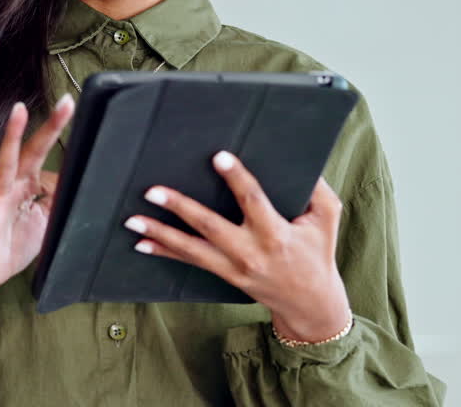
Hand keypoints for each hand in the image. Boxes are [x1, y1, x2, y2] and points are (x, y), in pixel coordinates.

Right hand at [0, 96, 73, 357]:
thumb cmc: (9, 245)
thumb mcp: (45, 223)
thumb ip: (57, 201)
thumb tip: (75, 182)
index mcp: (27, 185)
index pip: (46, 157)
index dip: (59, 139)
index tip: (71, 107)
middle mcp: (11, 186)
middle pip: (31, 150)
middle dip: (47, 127)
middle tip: (66, 102)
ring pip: (6, 164)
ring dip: (12, 137)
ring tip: (18, 111)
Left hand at [123, 151, 351, 342]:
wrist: (310, 303)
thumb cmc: (318, 253)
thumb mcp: (327, 218)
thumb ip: (317, 188)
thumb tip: (303, 158)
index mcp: (276, 233)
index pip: (253, 201)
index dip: (236, 178)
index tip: (219, 157)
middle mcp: (251, 252)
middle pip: (210, 227)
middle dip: (180, 207)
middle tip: (153, 191)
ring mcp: (234, 267)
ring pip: (192, 249)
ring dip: (160, 233)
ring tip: (133, 220)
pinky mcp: (224, 275)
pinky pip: (190, 262)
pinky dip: (164, 252)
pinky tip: (141, 244)